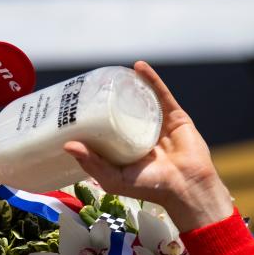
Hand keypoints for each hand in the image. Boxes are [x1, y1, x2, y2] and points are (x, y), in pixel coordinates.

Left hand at [63, 61, 233, 231]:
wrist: (186, 187)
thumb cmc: (150, 187)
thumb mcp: (113, 179)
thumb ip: (92, 162)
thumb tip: (67, 145)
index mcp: (126, 149)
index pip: (106, 129)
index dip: (93, 118)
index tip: (76, 107)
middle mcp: (141, 135)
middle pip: (123, 111)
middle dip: (110, 99)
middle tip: (92, 86)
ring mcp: (158, 124)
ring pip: (141, 100)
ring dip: (129, 85)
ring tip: (113, 73)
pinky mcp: (175, 117)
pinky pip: (161, 94)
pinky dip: (151, 79)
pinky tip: (138, 66)